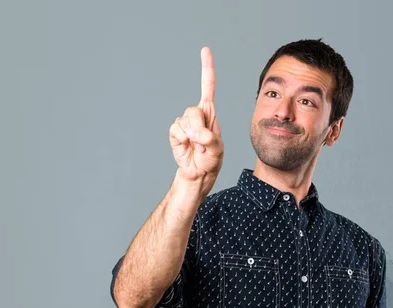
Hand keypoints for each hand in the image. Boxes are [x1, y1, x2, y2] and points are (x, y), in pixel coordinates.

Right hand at [169, 46, 223, 183]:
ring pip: (185, 121)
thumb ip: (210, 140)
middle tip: (203, 143)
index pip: (208, 87)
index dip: (206, 69)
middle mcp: (197, 115)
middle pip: (194, 111)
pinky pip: (176, 130)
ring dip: (193, 137)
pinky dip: (183, 141)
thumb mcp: (217, 150)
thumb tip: (196, 134)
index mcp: (210, 113)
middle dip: (199, 128)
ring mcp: (185, 123)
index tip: (205, 50)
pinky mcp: (175, 132)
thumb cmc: (211, 159)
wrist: (199, 173)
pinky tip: (188, 147)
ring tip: (198, 148)